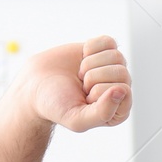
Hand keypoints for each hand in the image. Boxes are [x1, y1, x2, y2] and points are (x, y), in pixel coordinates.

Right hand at [18, 35, 132, 133]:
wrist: (37, 84)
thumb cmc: (56, 106)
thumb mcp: (77, 119)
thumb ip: (102, 113)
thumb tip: (122, 90)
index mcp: (118, 111)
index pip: (123, 91)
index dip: (98, 91)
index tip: (84, 98)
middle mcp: (120, 90)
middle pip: (121, 72)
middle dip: (93, 76)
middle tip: (81, 85)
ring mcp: (113, 69)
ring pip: (116, 56)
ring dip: (90, 64)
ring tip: (80, 75)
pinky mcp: (104, 51)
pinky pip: (109, 41)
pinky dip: (90, 48)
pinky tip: (82, 59)